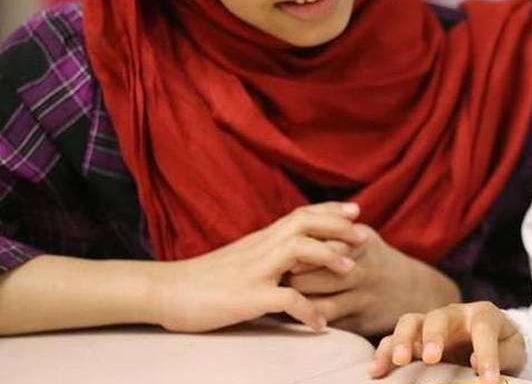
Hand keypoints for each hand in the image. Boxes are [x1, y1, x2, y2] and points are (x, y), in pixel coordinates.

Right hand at [150, 202, 367, 332]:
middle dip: (338, 227)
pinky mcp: (245, 297)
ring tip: (350, 271)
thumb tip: (292, 256)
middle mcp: (259, 248)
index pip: (300, 214)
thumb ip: (266, 254)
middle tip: (366, 236)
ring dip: (328, 258)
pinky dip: (307, 310)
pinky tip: (319, 324)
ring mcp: (253, 271)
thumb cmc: (201, 279)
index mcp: (259, 239)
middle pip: (305, 223)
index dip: (329, 210)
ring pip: (298, 250)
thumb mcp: (239, 259)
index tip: (356, 211)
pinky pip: (285, 299)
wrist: (162, 291)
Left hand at [287, 225, 460, 335]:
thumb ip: (331, 228)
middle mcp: (363, 268)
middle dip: (288, 276)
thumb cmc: (374, 260)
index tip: (280, 253)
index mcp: (361, 241)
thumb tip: (288, 226)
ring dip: (294, 298)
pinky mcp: (361, 320)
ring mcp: (363, 296)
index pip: (317, 242)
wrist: (413, 291)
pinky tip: (299, 311)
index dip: (294, 250)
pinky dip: (308, 315)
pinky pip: (326, 319)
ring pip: (315, 299)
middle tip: (274, 276)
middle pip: (310, 272)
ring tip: (282, 293)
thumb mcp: (361, 237)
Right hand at [368, 302, 524, 382]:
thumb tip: (475, 362)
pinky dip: (384, 353)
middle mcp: (454, 315)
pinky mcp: (414, 339)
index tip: (487, 380)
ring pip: (410, 322)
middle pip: (439, 317)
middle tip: (431, 358)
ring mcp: (430, 325)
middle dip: (434, 336)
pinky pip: (393, 340)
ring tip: (399, 360)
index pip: (484, 329)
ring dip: (402, 340)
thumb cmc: (503, 345)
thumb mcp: (514, 350)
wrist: (491, 339)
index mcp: (482, 315)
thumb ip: (503, 355)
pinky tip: (376, 371)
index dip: (486, 355)